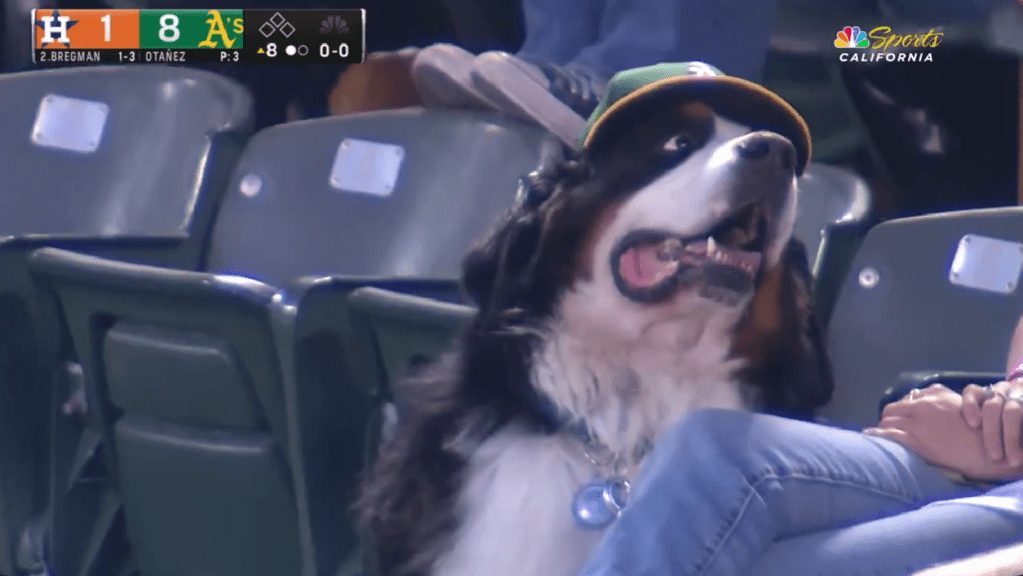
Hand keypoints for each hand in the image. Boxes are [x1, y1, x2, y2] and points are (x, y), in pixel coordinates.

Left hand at [863, 384, 1022, 481]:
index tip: (901, 417)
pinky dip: (877, 436)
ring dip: (884, 428)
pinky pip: (887, 435)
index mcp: (934, 395)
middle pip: (892, 409)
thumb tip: (921, 396)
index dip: (902, 410)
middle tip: (889, 428)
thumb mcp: (960, 403)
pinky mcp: (914, 440)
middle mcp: (922, 406)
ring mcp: (916, 423)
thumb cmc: (978, 429)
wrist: (987, 449)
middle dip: (889, 418)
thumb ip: (939, 398)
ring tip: (882, 436)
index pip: (907, 399)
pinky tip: (870, 438)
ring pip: (887, 421)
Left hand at [961, 379, 1022, 466]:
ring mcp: (1019, 397)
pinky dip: (1020, 436)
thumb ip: (972, 426)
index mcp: (987, 395)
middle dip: (991, 433)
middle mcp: (1003, 392)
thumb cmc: (1005, 432)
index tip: (972, 425)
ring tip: (1013, 460)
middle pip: (992, 406)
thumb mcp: (991, 428)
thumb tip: (942, 437)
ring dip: (1010, 437)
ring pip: (1011, 411)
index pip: (973, 392)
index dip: (970, 405)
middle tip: (994, 457)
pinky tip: (1021, 452)